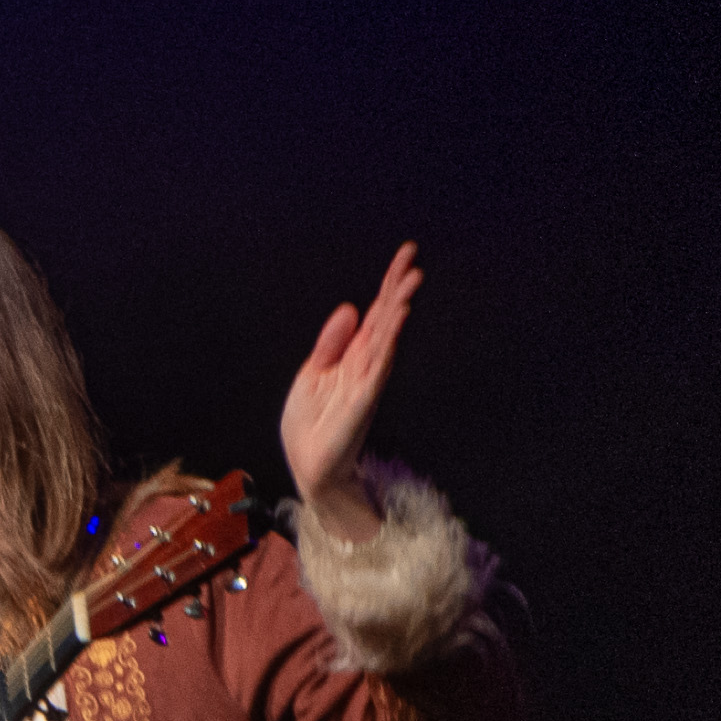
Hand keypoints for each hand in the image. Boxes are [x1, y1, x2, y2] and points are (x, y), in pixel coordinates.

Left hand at [280, 241, 423, 538]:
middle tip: (413, 260)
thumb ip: (331, 343)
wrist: (307, 465)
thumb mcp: (312, 373)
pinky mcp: (362, 399)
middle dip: (398, 289)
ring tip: (410, 282)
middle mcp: (365, 365)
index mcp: (352, 356)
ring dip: (398, 309)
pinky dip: (387, 341)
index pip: (375, 314)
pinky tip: (395, 321)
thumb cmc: (310, 425)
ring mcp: (366, 381)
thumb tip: (350, 307)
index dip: (388, 285)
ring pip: (386, 337)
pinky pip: (378, 364)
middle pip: (386, 319)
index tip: (406, 256)